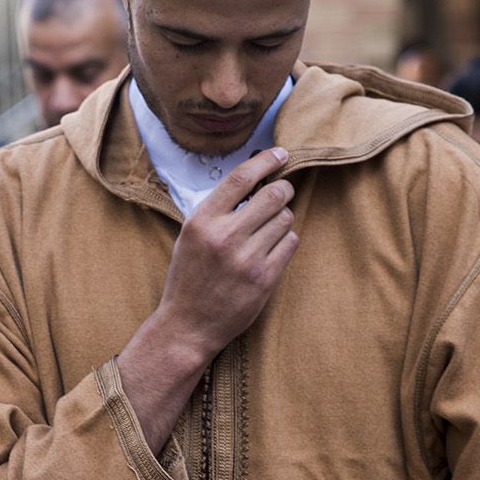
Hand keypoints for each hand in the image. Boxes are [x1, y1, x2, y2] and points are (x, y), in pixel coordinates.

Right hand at [157, 147, 298, 357]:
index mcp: (202, 222)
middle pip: (272, 194)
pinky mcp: (265, 279)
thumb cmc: (189, 277)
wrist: (188, 325)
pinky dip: (286, 240)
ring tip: (268, 229)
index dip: (265, 161)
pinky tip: (272, 247)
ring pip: (285, 219)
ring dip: (282, 218)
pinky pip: (291, 243)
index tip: (280, 154)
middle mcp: (225, 237)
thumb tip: (252, 180)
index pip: (240, 178)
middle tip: (282, 190)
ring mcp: (247, 259)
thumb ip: (218, 209)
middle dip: (282, 188)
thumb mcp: (191, 236)